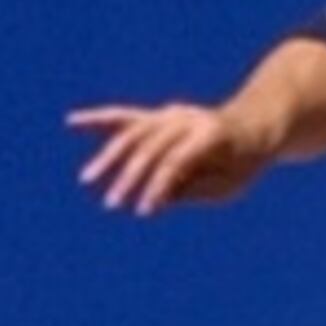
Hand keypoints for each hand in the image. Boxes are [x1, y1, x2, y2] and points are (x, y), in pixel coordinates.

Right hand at [69, 99, 260, 211]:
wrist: (254, 128)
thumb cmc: (242, 164)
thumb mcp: (227, 186)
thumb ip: (191, 190)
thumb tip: (153, 201)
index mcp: (209, 134)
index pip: (175, 160)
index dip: (159, 186)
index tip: (145, 210)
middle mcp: (187, 119)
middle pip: (151, 146)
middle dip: (131, 176)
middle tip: (113, 203)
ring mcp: (171, 114)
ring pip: (133, 131)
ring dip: (109, 156)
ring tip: (87, 179)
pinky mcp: (158, 116)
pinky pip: (125, 118)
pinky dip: (100, 119)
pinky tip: (72, 122)